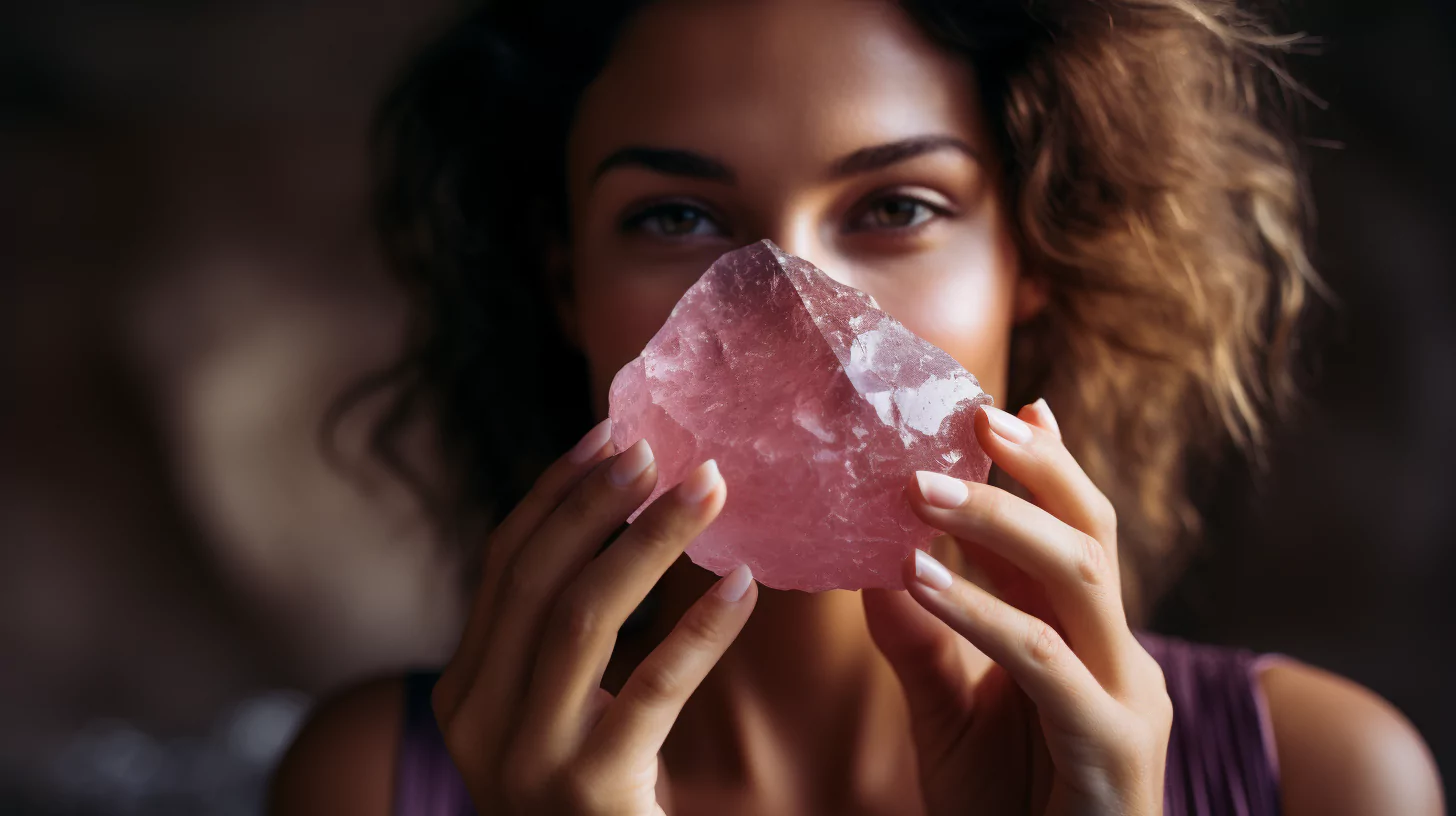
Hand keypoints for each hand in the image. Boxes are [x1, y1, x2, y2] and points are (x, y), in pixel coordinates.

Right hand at [432, 420, 758, 814]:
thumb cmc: (589, 806)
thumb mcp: (550, 719)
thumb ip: (561, 644)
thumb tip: (617, 522)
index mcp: (464, 691)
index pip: (504, 565)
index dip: (555, 492)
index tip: (608, 433)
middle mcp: (476, 720)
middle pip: (535, 577)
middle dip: (598, 501)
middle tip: (661, 449)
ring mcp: (524, 759)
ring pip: (582, 616)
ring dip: (650, 542)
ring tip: (709, 492)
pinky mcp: (588, 792)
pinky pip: (650, 689)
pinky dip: (698, 631)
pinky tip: (746, 588)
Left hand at [864, 400, 1171, 815]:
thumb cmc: (1006, 810)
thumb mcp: (950, 715)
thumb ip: (922, 642)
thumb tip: (876, 566)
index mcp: (1085, 641)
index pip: (1071, 534)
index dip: (1047, 468)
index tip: (1007, 408)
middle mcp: (1118, 656)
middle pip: (1091, 535)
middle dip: (1039, 469)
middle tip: (977, 420)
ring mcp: (1124, 699)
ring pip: (1077, 577)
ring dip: (998, 523)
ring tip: (919, 489)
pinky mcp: (1110, 747)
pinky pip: (1043, 659)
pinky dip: (981, 613)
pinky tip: (920, 580)